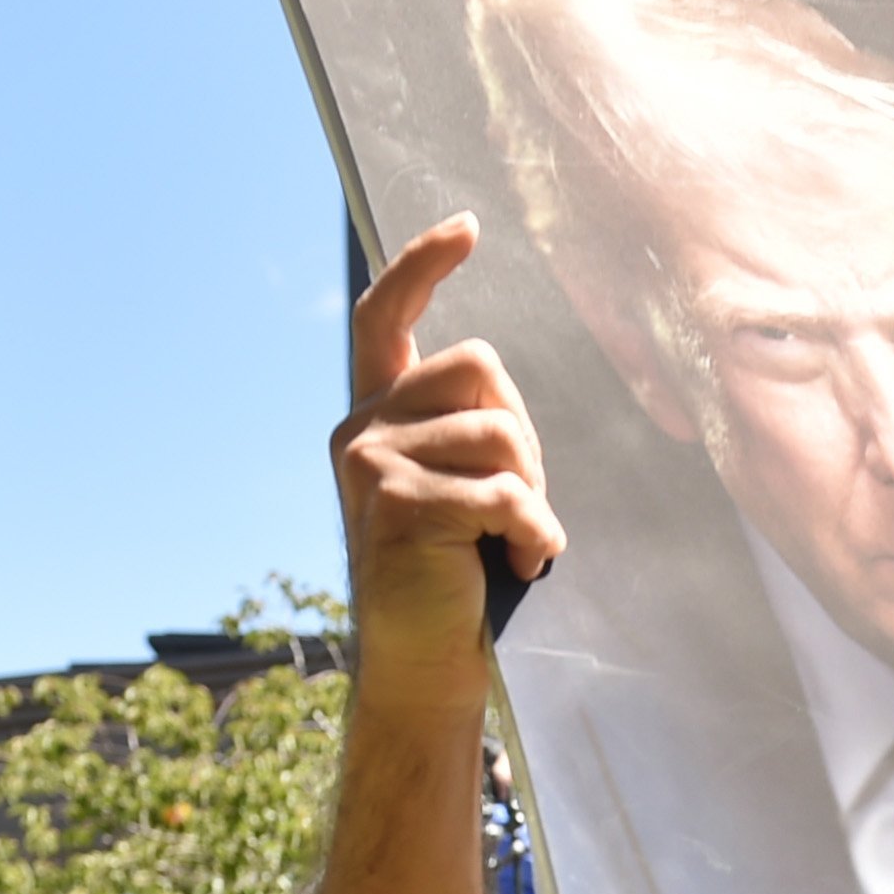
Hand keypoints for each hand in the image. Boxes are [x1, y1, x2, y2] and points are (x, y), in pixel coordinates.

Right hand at [331, 214, 565, 702]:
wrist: (425, 666)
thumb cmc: (456, 579)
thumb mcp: (455, 486)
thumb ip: (462, 429)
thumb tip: (495, 385)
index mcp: (374, 415)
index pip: (388, 316)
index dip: (423, 266)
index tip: (466, 228)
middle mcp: (360, 428)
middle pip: (481, 368)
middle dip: (526, 433)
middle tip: (524, 502)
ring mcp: (371, 465)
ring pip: (499, 431)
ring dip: (533, 490)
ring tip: (519, 540)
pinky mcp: (397, 507)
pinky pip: (503, 490)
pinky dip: (533, 531)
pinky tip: (523, 561)